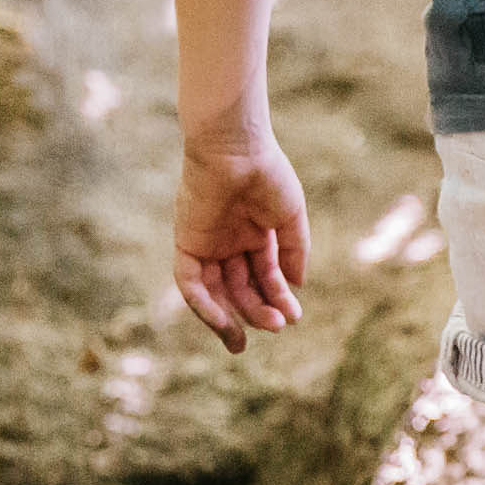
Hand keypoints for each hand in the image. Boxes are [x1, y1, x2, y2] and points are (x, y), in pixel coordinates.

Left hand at [172, 133, 309, 353]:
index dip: (278, 298)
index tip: (293, 317)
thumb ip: (293, 251)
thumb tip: (297, 286)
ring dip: (234, 315)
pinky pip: (191, 284)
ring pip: (217, 291)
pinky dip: (205, 305)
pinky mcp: (187, 243)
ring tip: (251, 335)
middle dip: (258, 310)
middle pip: (241, 287)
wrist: (236, 148)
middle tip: (278, 327)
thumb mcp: (289, 218)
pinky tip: (224, 322)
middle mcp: (229, 242)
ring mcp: (207, 243)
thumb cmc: (267, 174)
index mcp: (254, 234)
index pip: (264, 276)